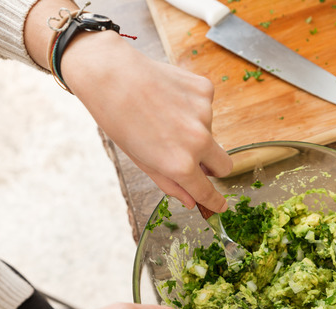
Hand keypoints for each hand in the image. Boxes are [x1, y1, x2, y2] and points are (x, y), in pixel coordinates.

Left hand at [64, 32, 233, 212]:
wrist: (111, 75)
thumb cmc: (119, 119)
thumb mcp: (141, 160)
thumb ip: (169, 183)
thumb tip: (190, 200)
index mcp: (180, 164)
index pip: (207, 191)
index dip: (215, 201)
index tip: (220, 206)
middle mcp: (198, 141)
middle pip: (224, 165)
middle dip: (214, 168)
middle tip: (195, 159)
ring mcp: (205, 114)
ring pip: (211, 132)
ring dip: (195, 129)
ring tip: (164, 115)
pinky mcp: (205, 90)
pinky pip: (206, 106)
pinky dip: (192, 106)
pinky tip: (169, 98)